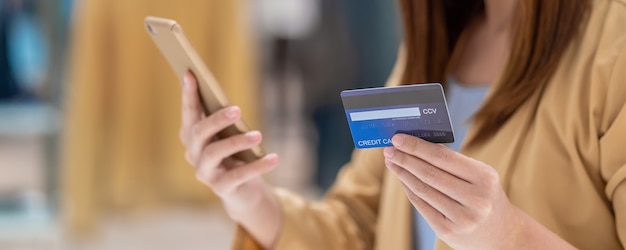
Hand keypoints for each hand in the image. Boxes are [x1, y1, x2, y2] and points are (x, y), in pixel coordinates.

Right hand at [179, 72, 281, 247]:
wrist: (245, 192)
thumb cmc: (238, 155)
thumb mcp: (233, 135)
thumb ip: (228, 121)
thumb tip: (231, 105)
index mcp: (194, 137)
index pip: (188, 114)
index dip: (188, 95)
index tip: (190, 74)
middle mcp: (194, 154)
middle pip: (198, 133)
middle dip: (216, 120)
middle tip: (237, 109)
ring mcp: (205, 173)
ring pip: (214, 153)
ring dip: (236, 142)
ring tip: (258, 135)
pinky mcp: (221, 189)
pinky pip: (238, 176)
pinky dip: (257, 166)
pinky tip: (274, 158)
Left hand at [383, 134, 519, 248]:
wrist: (503, 234)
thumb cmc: (486, 196)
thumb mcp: (480, 175)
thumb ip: (453, 161)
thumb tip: (420, 143)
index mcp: (484, 177)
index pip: (443, 157)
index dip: (417, 147)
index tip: (398, 138)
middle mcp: (475, 199)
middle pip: (429, 173)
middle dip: (405, 159)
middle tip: (389, 149)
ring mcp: (462, 218)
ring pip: (423, 189)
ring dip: (402, 173)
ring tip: (392, 162)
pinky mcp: (448, 231)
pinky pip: (421, 206)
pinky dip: (408, 190)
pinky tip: (402, 179)